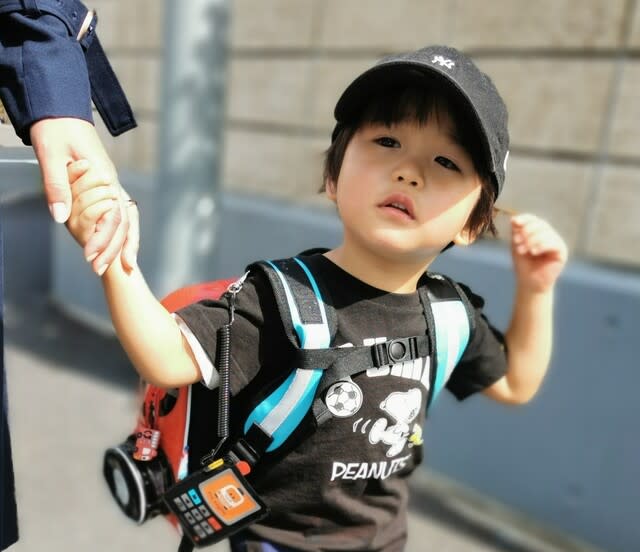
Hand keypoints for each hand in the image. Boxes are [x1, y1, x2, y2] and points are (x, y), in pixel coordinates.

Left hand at [29, 118, 136, 271]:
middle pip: (124, 223)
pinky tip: (120, 245)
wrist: (61, 109)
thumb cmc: (55, 129)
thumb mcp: (50, 156)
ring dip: (124, 243)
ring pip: (128, 220)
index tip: (90, 258)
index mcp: (104, 177)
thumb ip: (57, 187)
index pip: (111, 216)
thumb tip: (60, 218)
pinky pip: (122, 214)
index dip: (103, 240)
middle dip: (114, 249)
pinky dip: (125, 232)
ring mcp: (114, 185)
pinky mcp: (108, 186)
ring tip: (123, 267)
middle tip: (99, 270)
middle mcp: (114, 183)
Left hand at [510, 214, 567, 292]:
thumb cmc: (523, 264)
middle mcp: (550, 235)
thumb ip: (516, 232)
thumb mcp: (517, 245)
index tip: (515, 222)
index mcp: (539, 232)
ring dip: (531, 240)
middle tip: (517, 242)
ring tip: (522, 250)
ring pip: (546, 233)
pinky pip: (554, 243)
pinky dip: (542, 245)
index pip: (534, 219)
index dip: (525, 218)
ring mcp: (557, 243)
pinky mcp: (562, 252)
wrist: (529, 282)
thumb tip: (514, 218)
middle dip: (526, 231)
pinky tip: (533, 252)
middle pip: (540, 224)